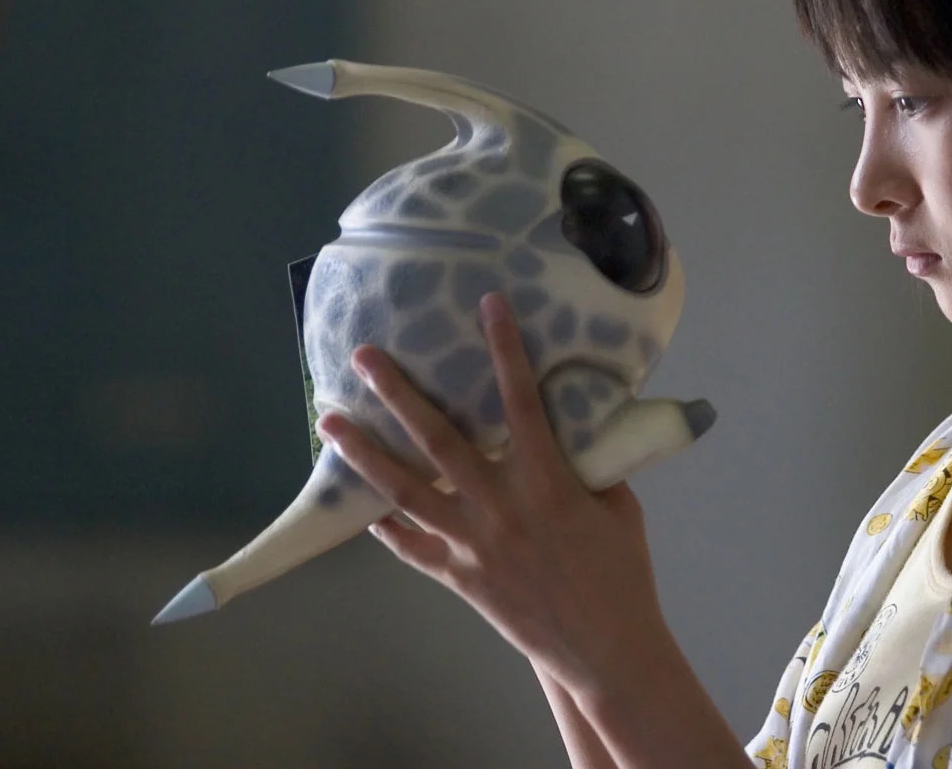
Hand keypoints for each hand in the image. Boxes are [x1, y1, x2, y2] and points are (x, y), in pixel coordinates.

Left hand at [315, 292, 672, 697]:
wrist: (605, 647)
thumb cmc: (622, 573)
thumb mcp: (617, 507)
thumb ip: (590, 467)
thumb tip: (578, 430)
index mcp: (547, 480)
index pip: (521, 400)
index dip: (504, 348)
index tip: (487, 304)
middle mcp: (500, 505)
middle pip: (438, 438)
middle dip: (398, 391)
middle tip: (364, 356)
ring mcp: (471, 543)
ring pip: (405, 489)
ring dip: (364, 452)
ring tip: (329, 422)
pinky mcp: (459, 577)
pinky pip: (411, 548)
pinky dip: (385, 527)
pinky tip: (361, 510)